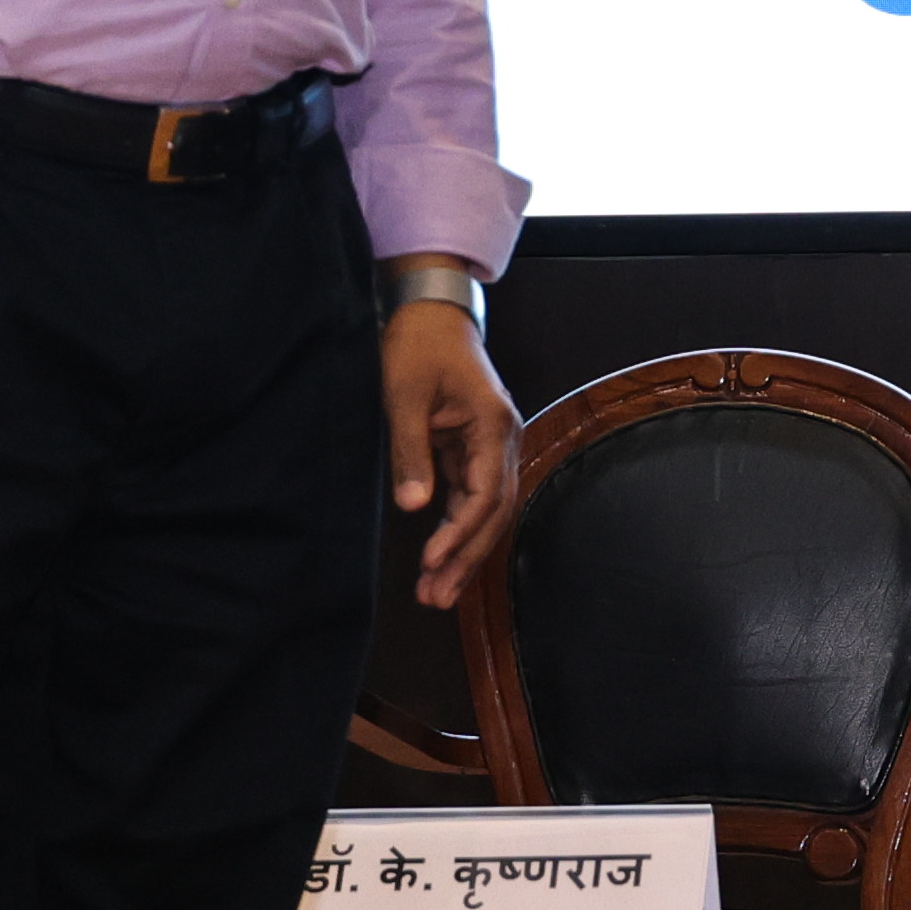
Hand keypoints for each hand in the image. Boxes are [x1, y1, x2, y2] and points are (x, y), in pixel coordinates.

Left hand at [382, 286, 522, 609]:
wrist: (431, 311)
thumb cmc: (419, 346)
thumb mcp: (406, 397)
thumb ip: (412, 454)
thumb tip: (415, 508)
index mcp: (494, 425)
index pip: (486, 494)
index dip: (460, 533)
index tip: (432, 561)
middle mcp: (504, 439)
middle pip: (494, 512)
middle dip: (467, 557)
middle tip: (436, 598)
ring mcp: (493, 445)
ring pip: (486, 510)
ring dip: (464, 550)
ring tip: (436, 591)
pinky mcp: (475, 448)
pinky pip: (473, 497)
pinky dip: (457, 528)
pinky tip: (440, 556)